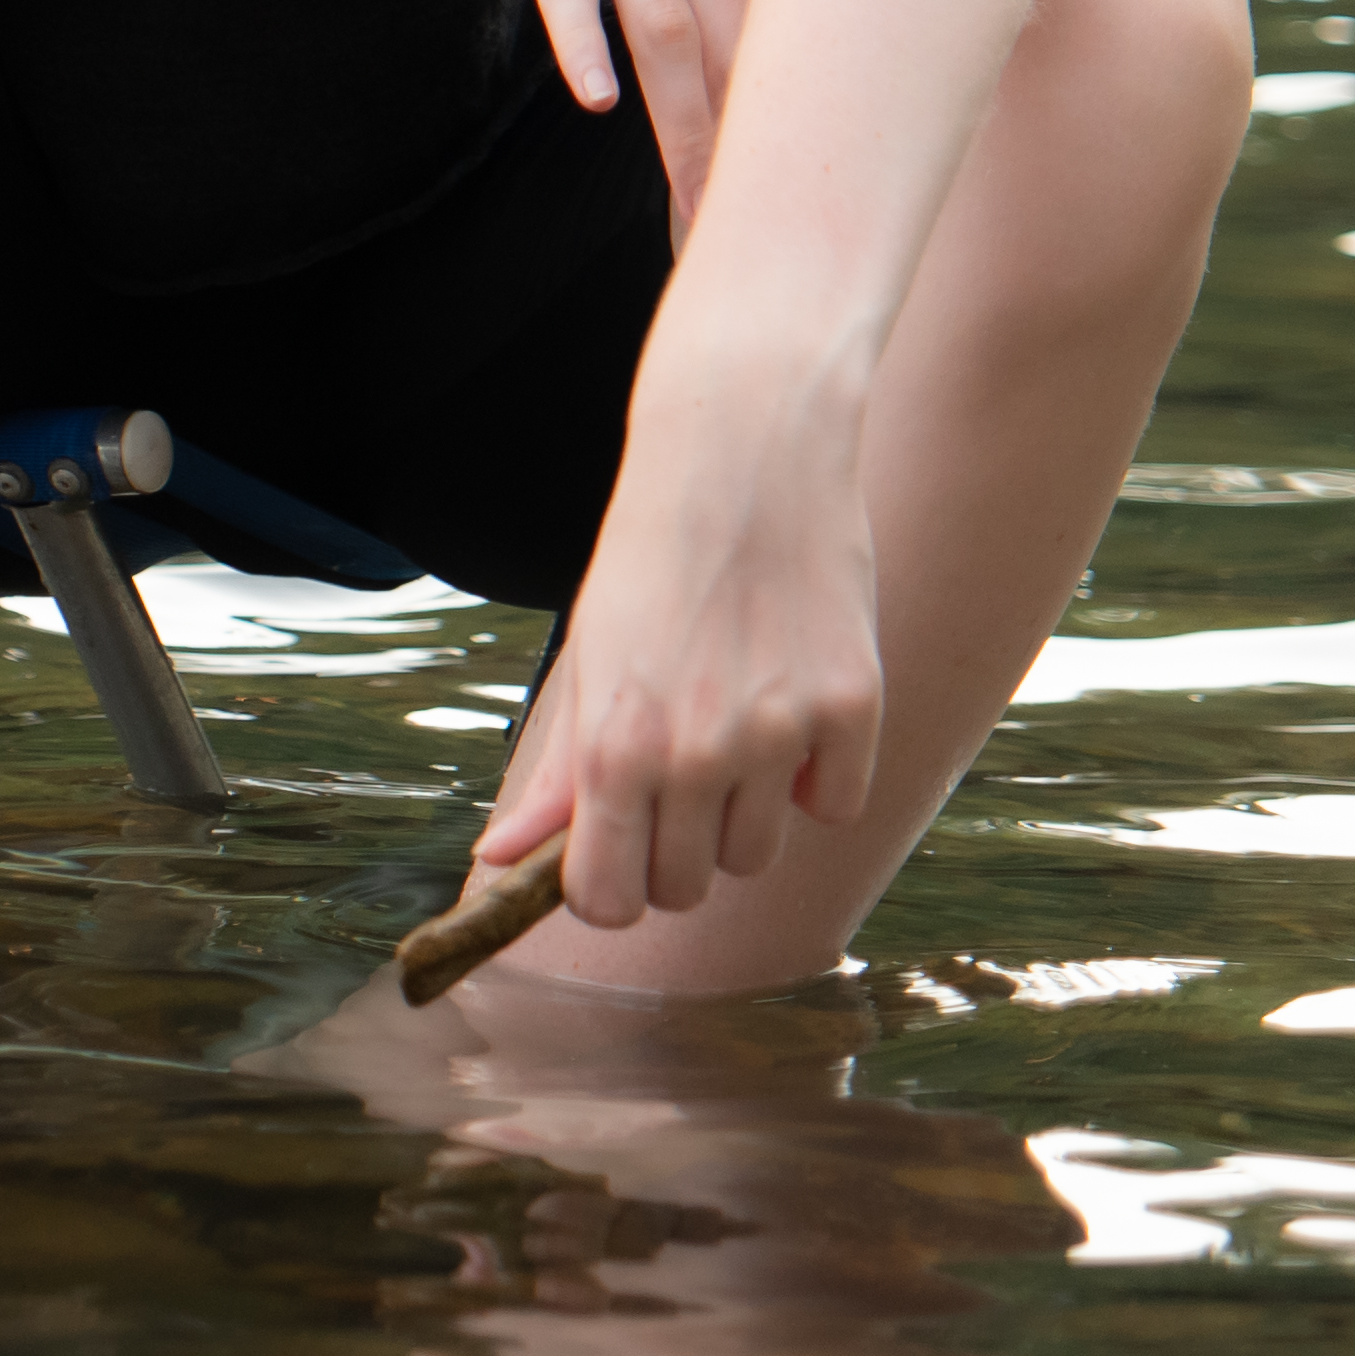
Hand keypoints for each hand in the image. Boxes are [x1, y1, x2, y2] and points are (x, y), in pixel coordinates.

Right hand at [273, 0, 754, 229]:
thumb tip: (732, 49)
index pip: (785, 28)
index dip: (796, 122)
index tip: (793, 201)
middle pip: (738, 44)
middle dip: (753, 153)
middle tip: (752, 238)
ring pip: (670, 29)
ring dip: (687, 130)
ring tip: (691, 213)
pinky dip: (585, 43)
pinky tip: (595, 100)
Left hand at [470, 314, 883, 940]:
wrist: (742, 454)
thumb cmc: (650, 559)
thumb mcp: (587, 660)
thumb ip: (557, 773)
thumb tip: (500, 858)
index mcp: (613, 746)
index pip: (608, 901)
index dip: (607, 887)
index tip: (614, 851)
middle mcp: (696, 752)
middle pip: (686, 889)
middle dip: (672, 852)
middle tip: (672, 779)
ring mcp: (781, 734)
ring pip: (758, 855)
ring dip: (741, 814)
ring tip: (729, 725)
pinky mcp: (854, 707)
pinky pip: (834, 805)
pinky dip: (816, 778)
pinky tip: (792, 708)